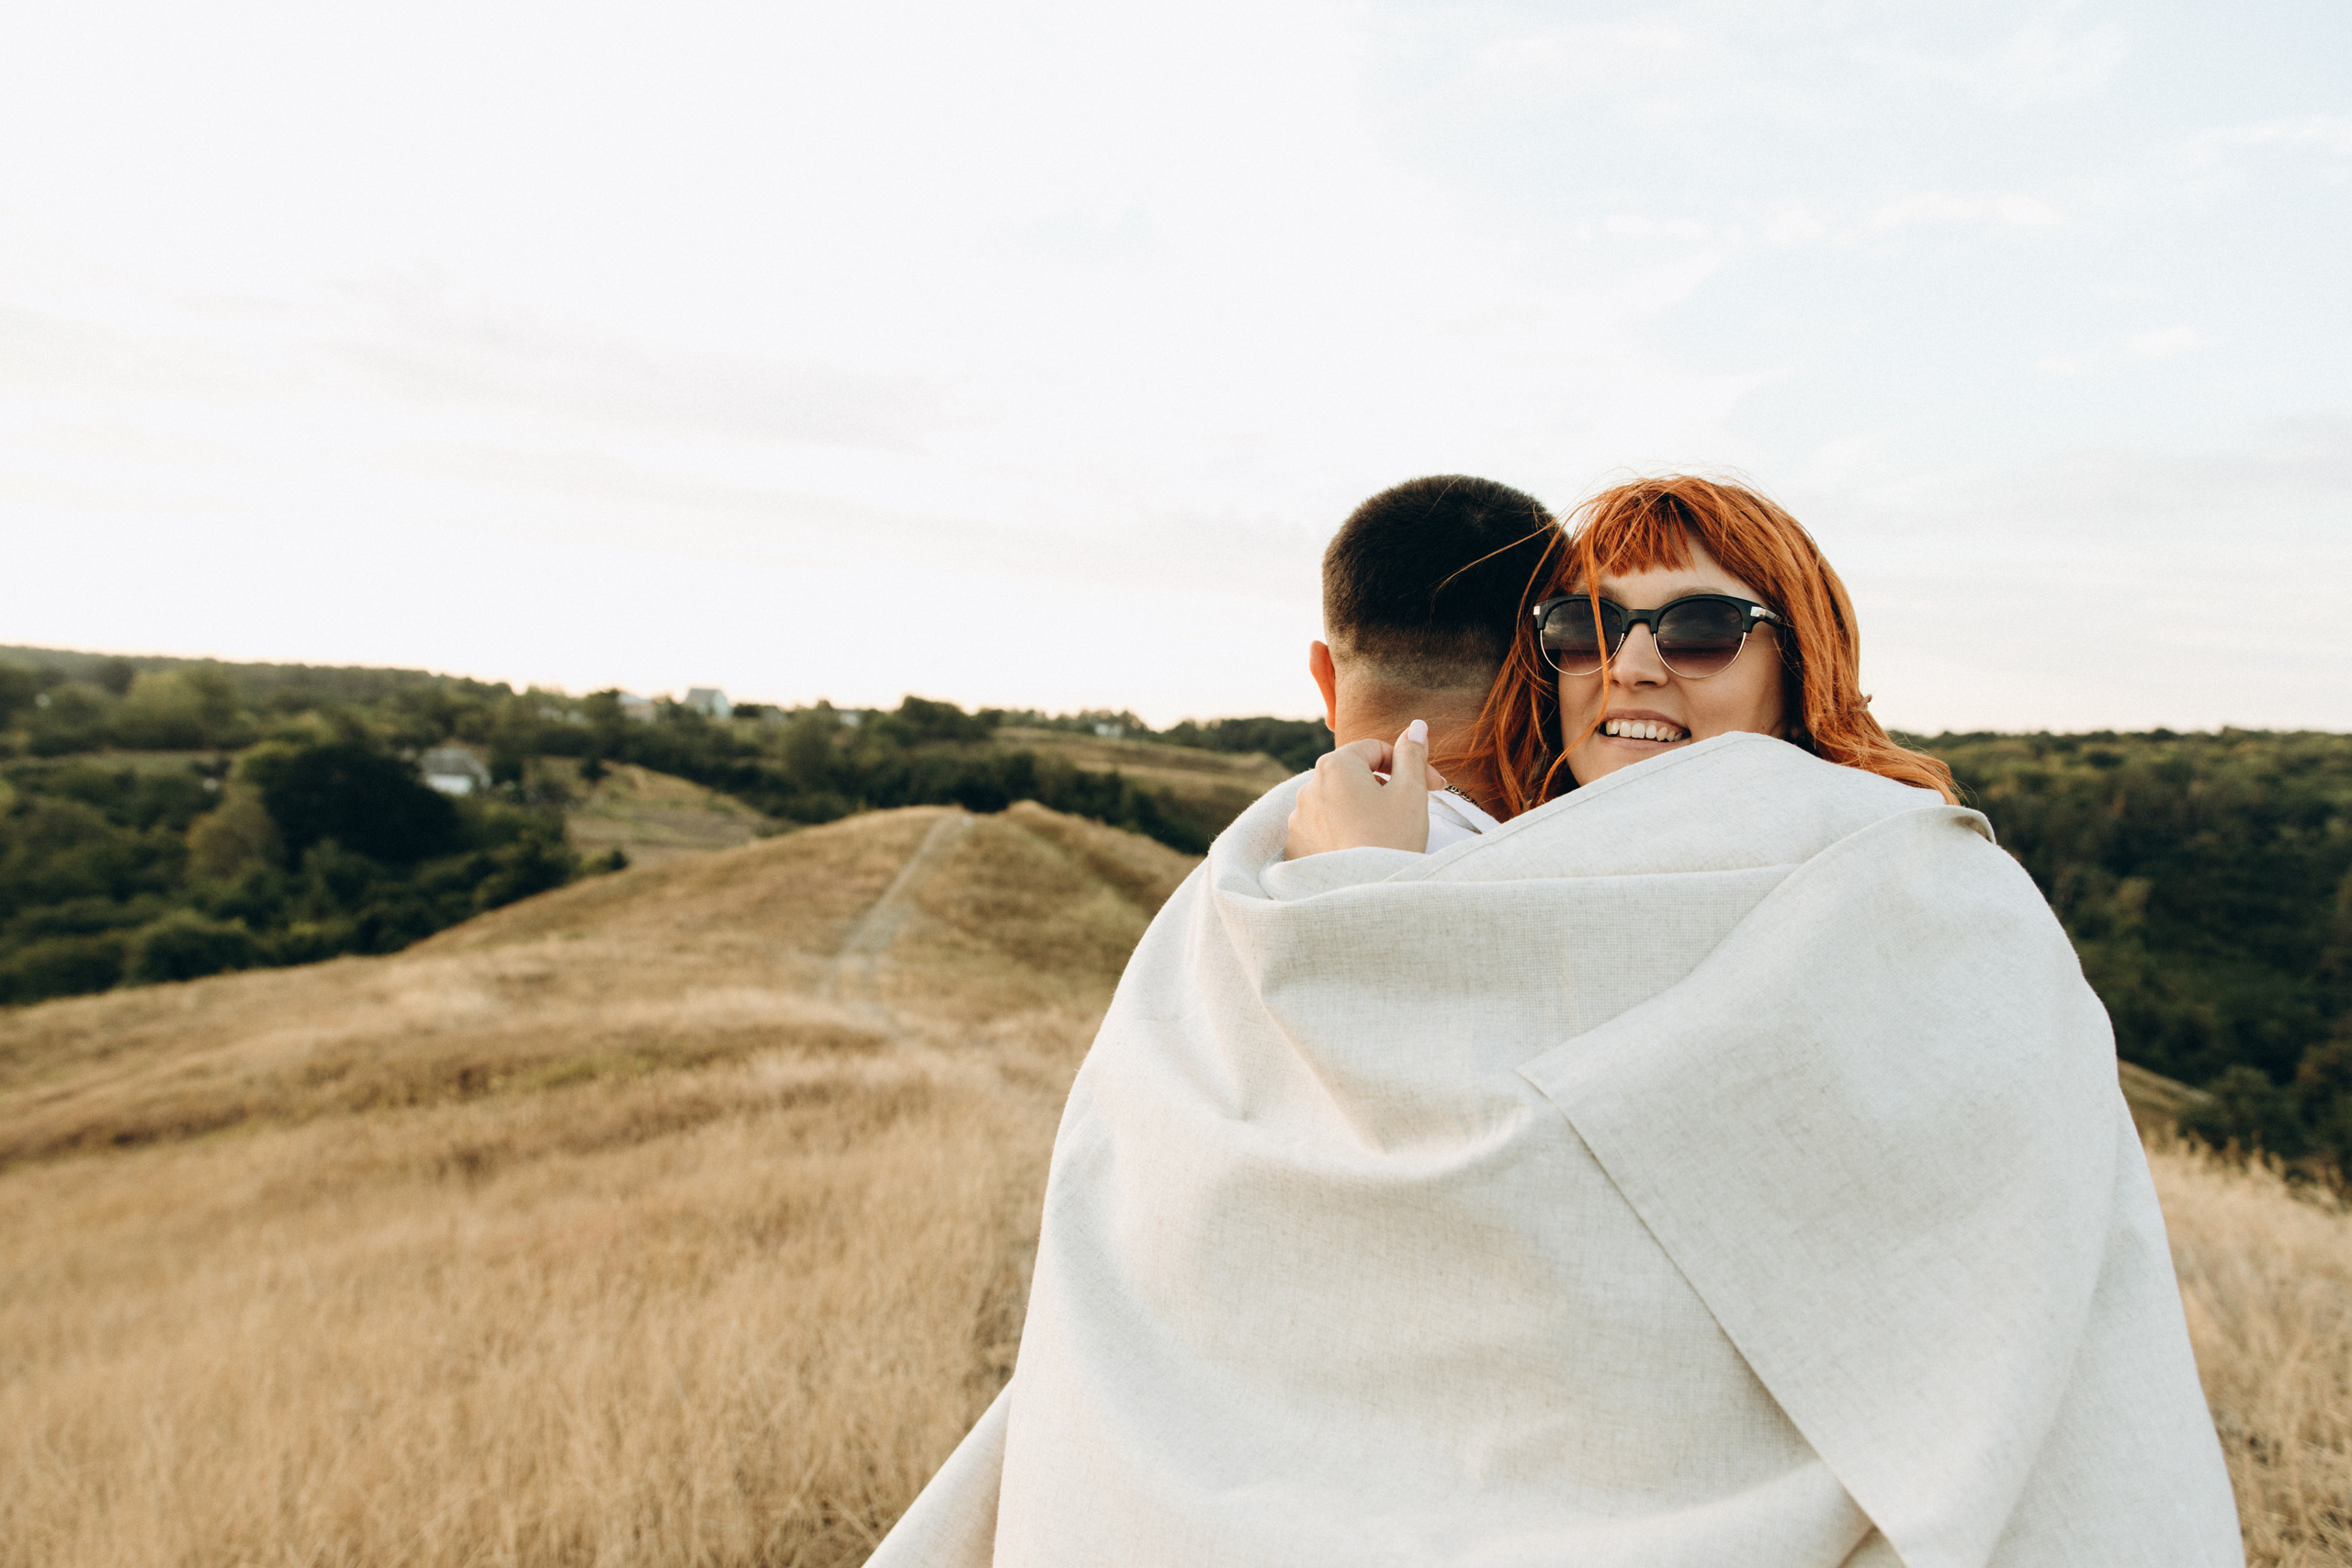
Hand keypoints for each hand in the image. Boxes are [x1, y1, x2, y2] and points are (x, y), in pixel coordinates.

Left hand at [1284, 720, 1452, 857]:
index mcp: (1335, 765)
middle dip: (1386, 785)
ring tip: (1388, 832)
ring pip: (1339, 801)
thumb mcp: (1411, 793)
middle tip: (1414, 808)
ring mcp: (1298, 818)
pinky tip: (1364, 848)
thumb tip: (1417, 726)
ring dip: (1364, 808)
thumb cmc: (1391, 840)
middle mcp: (1308, 786)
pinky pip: (1323, 828)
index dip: (1409, 764)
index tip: (1435, 787)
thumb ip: (1412, 754)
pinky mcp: (1295, 846)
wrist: (1365, 897)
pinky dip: (1344, 831)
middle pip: (1355, 774)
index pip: (1376, 749)